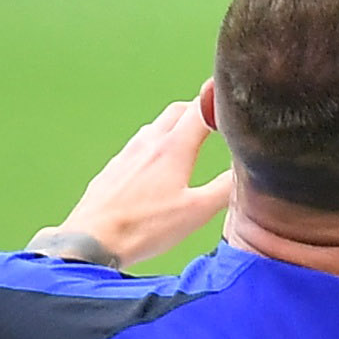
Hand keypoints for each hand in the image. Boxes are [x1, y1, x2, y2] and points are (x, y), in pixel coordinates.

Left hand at [53, 95, 231, 268]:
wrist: (91, 240)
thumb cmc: (144, 228)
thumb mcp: (195, 213)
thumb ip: (224, 189)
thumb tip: (247, 171)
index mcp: (173, 148)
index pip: (201, 109)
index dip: (218, 101)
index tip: (231, 98)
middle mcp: (148, 143)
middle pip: (177, 112)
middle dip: (198, 111)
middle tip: (214, 121)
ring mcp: (127, 154)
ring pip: (155, 128)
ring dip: (174, 127)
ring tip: (188, 143)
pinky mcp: (112, 169)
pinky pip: (137, 147)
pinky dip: (154, 146)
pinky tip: (155, 169)